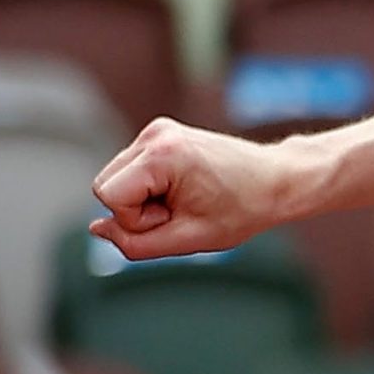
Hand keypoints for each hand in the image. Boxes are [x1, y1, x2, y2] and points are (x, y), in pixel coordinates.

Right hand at [88, 118, 300, 260]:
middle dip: (137, 209)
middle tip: (182, 210)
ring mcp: (157, 130)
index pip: (108, 196)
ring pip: (115, 179)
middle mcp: (155, 134)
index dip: (136, 220)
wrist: (277, 180)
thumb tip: (96, 228)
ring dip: (143, 199)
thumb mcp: (188, 238)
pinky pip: (131, 171)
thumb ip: (135, 243)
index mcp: (162, 153)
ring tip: (186, 199)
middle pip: (105, 185)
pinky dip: (151, 187)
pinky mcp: (161, 135)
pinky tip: (185, 188)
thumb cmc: (243, 209)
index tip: (176, 216)